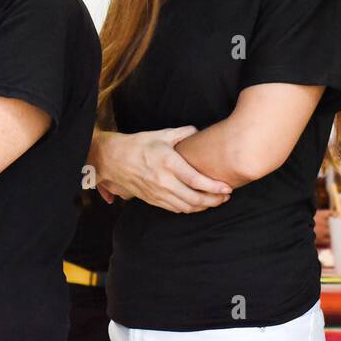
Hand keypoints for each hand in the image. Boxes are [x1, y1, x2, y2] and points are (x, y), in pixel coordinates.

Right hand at [94, 127, 232, 213]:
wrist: (113, 159)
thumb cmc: (139, 144)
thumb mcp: (162, 134)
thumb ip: (184, 133)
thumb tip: (200, 132)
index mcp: (168, 163)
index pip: (196, 180)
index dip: (214, 186)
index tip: (227, 187)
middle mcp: (163, 181)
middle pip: (194, 198)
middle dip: (213, 200)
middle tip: (226, 196)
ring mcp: (157, 193)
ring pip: (185, 207)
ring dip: (203, 207)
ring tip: (217, 201)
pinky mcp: (152, 200)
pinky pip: (175, 209)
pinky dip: (189, 209)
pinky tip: (198, 204)